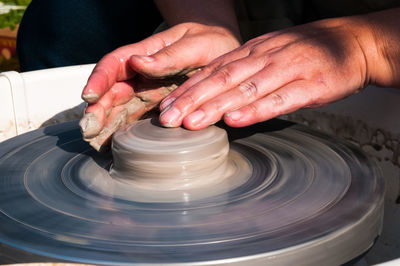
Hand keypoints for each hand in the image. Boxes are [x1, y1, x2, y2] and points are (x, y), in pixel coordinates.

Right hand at [80, 22, 239, 150]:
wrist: (228, 55)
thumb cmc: (212, 43)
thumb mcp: (197, 45)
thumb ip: (170, 56)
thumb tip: (138, 62)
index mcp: (147, 53)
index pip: (115, 64)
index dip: (99, 80)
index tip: (90, 96)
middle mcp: (141, 75)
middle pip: (111, 91)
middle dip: (97, 110)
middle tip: (88, 129)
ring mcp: (147, 93)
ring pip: (118, 109)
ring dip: (104, 126)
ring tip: (95, 143)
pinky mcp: (156, 109)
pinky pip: (135, 121)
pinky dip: (122, 134)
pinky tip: (112, 146)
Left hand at [159, 16, 377, 129]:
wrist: (353, 42)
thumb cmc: (306, 53)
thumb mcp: (269, 54)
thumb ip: (243, 71)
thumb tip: (215, 94)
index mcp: (252, 52)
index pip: (211, 71)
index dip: (187, 89)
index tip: (165, 107)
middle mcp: (263, 58)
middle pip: (220, 79)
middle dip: (190, 100)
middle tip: (166, 120)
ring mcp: (286, 70)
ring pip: (244, 88)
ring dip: (215, 106)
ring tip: (191, 123)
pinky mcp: (309, 85)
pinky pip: (279, 98)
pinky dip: (255, 110)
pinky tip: (235, 120)